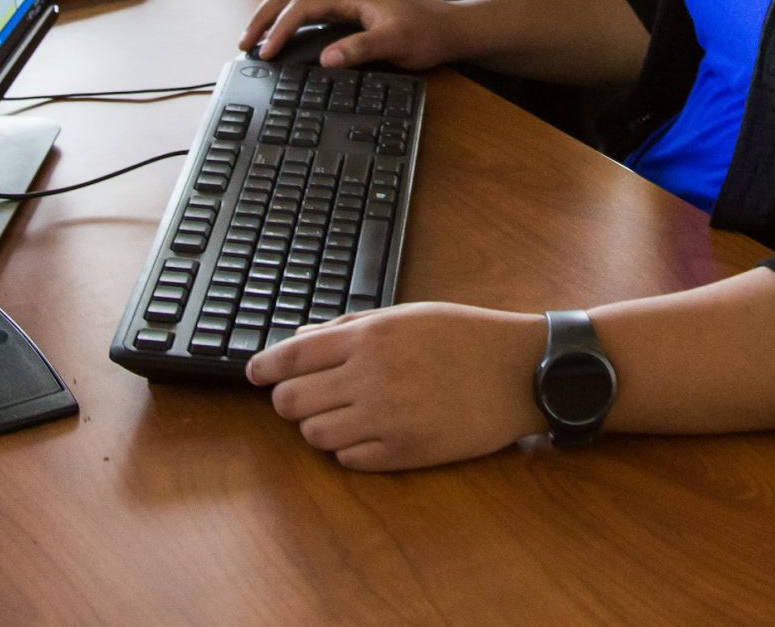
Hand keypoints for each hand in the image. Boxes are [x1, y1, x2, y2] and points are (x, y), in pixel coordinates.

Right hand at [243, 0, 464, 67]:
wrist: (452, 27)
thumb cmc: (427, 33)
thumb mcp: (396, 43)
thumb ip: (361, 49)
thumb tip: (325, 59)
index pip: (301, 6)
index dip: (279, 29)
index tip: (265, 53)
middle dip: (263, 16)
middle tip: (243, 43)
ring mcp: (347, 0)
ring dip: (273, 16)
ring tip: (255, 40)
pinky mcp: (351, 10)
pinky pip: (310, 9)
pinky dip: (289, 20)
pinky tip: (286, 37)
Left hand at [248, 304, 546, 470]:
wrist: (520, 372)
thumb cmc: (466, 336)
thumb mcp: (407, 315)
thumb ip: (350, 327)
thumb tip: (299, 338)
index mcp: (370, 337)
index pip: (292, 356)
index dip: (264, 367)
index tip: (254, 374)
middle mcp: (370, 378)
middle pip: (292, 401)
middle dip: (287, 400)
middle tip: (298, 398)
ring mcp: (386, 419)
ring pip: (315, 435)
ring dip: (316, 427)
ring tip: (337, 415)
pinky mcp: (404, 452)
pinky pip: (349, 460)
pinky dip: (348, 449)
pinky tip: (365, 433)